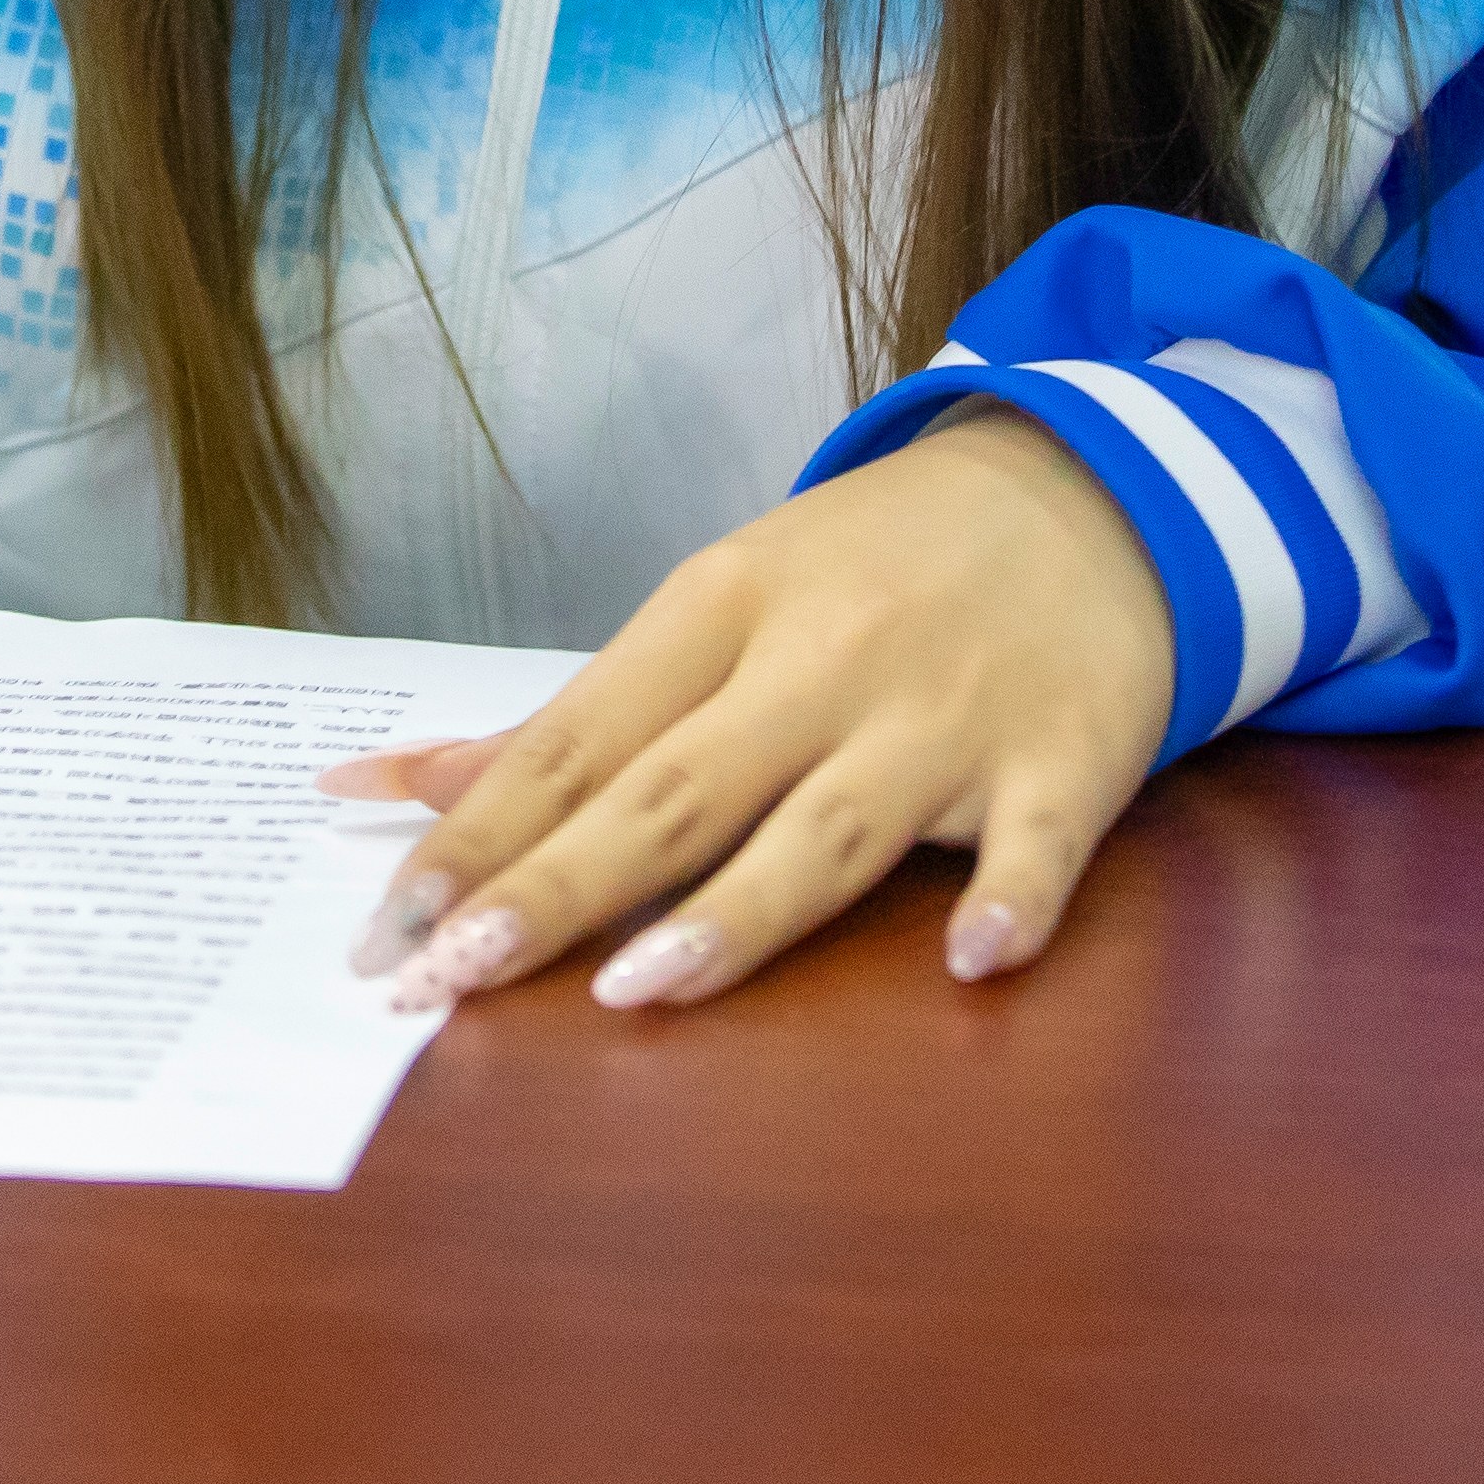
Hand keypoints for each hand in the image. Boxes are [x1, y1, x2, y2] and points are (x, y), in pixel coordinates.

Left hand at [317, 406, 1172, 1013]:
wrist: (1094, 492)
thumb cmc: (872, 571)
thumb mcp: (719, 606)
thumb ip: (572, 719)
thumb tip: (394, 784)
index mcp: (722, 608)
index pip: (577, 739)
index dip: (479, 835)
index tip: (390, 928)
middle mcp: (823, 660)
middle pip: (672, 791)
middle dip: (556, 886)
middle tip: (447, 978)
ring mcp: (945, 715)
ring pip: (826, 827)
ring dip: (735, 912)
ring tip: (635, 991)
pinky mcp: (1065, 758)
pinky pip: (1035, 841)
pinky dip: (1009, 898)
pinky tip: (973, 960)